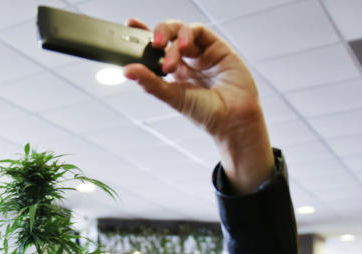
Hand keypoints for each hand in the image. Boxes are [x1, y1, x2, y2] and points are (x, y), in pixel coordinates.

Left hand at [124, 19, 273, 193]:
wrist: (233, 120)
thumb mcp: (173, 97)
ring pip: (182, 31)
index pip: (156, 49)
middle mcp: (189, 59)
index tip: (130, 24)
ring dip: (172, 38)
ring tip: (170, 61)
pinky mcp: (217, 47)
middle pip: (168, 35)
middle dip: (158, 34)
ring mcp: (203, 52)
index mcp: (176, 72)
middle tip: (153, 44)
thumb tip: (127, 71)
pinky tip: (184, 46)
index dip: (144, 34)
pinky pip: (199, 31)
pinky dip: (188, 34)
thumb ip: (151, 83)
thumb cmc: (206, 114)